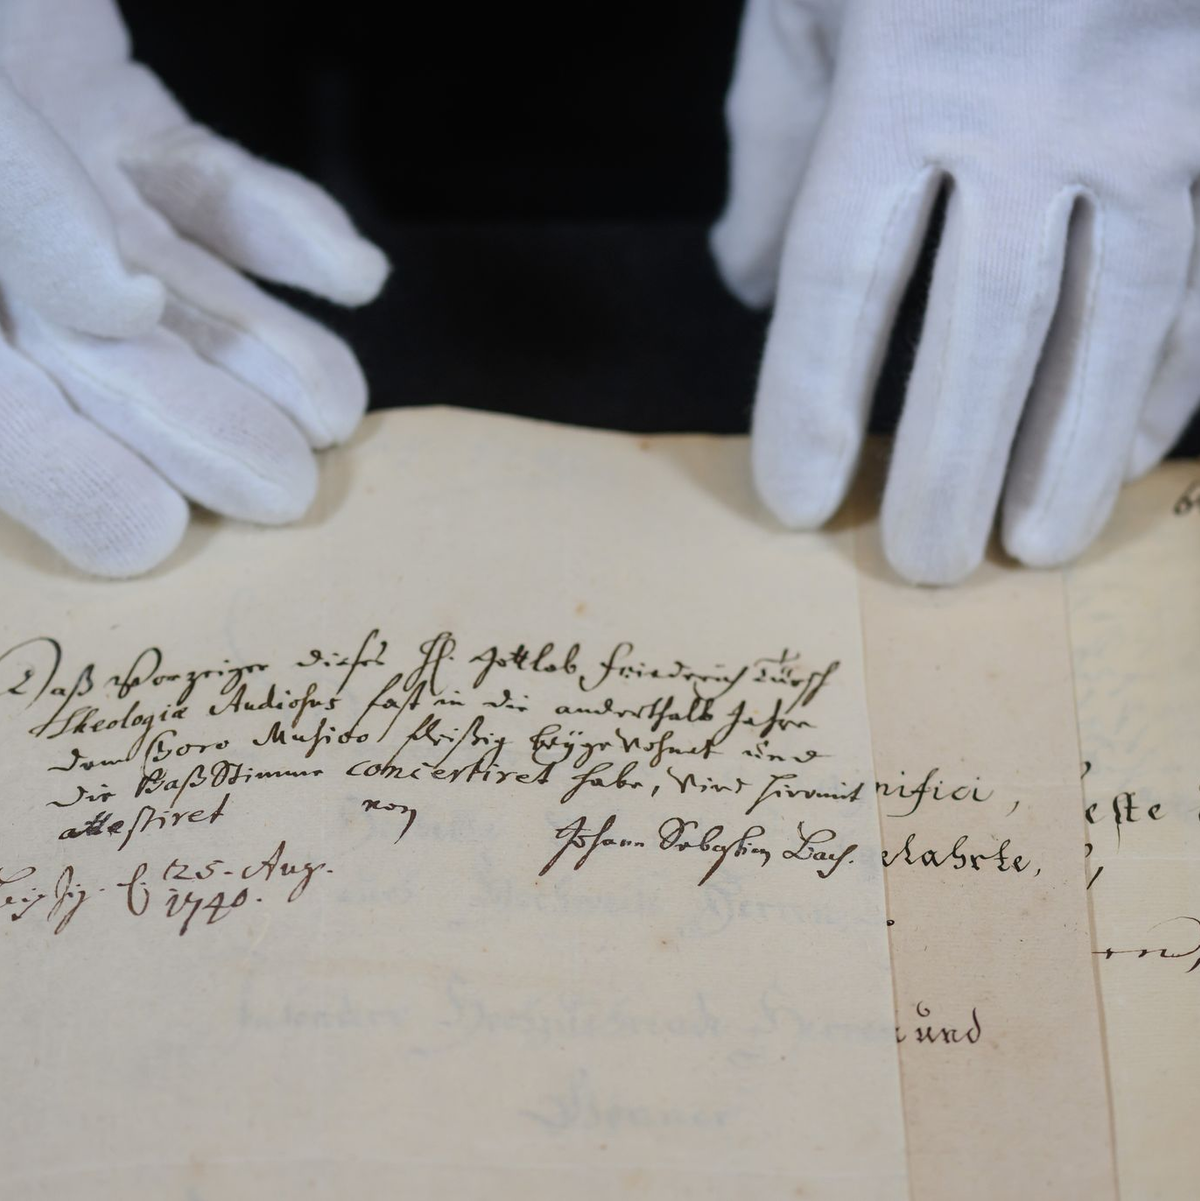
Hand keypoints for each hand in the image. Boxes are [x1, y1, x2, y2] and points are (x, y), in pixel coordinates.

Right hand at [0, 0, 387, 575]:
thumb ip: (22, 207)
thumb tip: (122, 307)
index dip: (62, 475)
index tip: (147, 534)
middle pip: (99, 362)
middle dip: (196, 425)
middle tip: (287, 490)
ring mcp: (60, 181)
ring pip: (172, 288)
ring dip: (263, 347)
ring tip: (339, 408)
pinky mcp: (123, 120)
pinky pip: (209, 188)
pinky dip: (284, 228)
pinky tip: (355, 276)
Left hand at [714, 0, 1199, 582]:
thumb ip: (770, 141)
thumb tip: (747, 285)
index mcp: (910, 74)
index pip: (841, 288)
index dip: (809, 412)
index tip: (794, 501)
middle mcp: (1043, 110)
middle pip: (980, 344)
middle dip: (945, 472)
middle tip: (918, 566)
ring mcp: (1161, 124)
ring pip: (1110, 339)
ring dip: (1067, 462)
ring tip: (1029, 552)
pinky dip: (1164, 386)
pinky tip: (1126, 456)